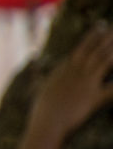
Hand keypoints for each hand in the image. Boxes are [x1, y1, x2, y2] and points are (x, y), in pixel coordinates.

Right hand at [30, 23, 112, 138]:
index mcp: (64, 70)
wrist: (47, 122)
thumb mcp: (45, 88)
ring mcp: (86, 84)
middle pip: (94, 51)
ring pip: (103, 61)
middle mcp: (76, 73)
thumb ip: (50, 76)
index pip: (80, 48)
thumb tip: (44, 66)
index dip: (92, 36)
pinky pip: (112, 88)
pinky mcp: (94, 97)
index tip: (100, 26)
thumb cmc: (43, 109)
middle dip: (106, 38)